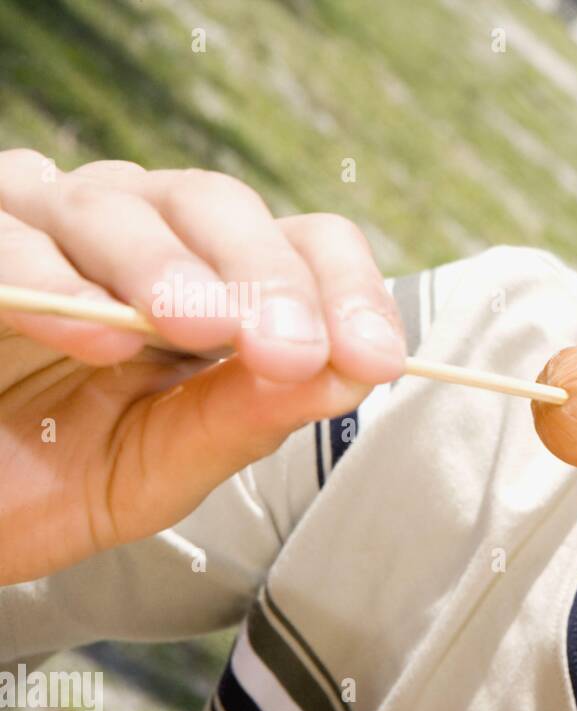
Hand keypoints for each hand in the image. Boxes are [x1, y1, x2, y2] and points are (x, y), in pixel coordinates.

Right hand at [0, 152, 406, 584]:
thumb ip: (247, 418)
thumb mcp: (164, 463)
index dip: (347, 291)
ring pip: (114, 204)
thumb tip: (350, 375)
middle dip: (265, 277)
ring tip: (197, 327)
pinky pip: (6, 234)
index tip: (377, 359)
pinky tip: (95, 331)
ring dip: (165, 266)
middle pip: (218, 205)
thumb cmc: (50, 477)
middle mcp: (133, 235)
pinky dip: (52, 277)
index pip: (300, 247)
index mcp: (207, 281)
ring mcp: (43, 225)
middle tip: (290, 348)